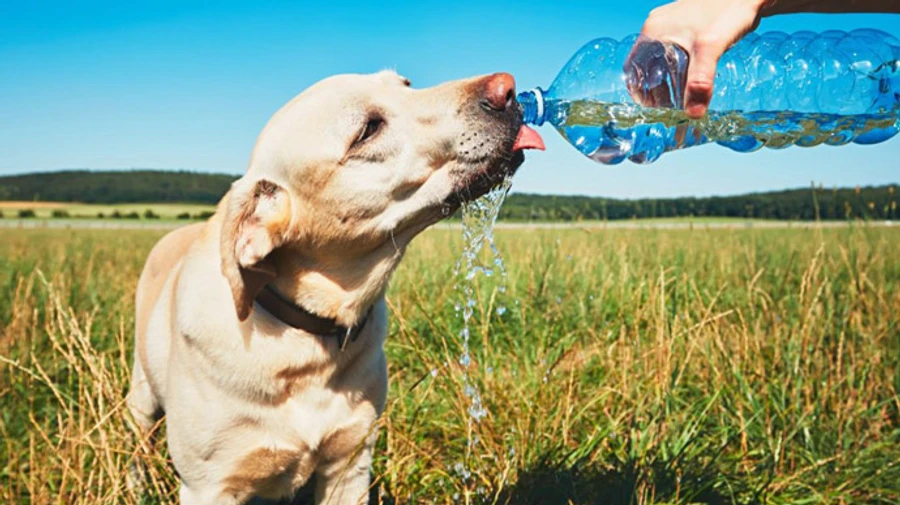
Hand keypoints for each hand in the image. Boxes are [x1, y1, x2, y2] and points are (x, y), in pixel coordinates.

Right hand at [636, 0, 766, 117]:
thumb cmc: (728, 11)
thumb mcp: (711, 48)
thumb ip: (700, 81)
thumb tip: (693, 115)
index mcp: (653, 31)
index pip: (633, 68)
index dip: (639, 91)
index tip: (652, 110)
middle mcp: (658, 27)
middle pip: (646, 66)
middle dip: (655, 89)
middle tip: (670, 109)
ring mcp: (671, 24)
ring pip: (661, 60)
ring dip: (668, 80)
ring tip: (681, 98)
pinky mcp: (685, 25)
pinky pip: (673, 52)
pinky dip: (678, 69)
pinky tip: (692, 78)